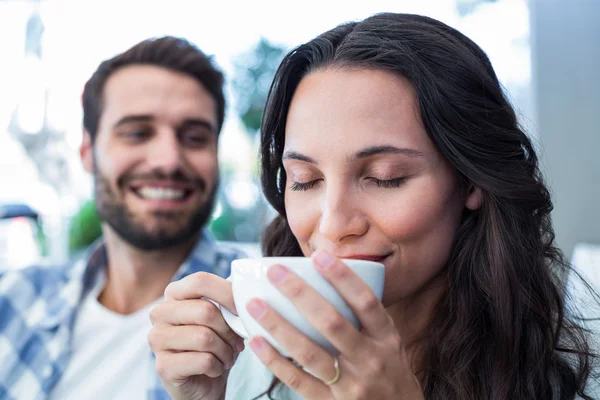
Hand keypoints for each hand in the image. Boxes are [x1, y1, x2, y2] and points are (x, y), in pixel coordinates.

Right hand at [148, 272, 244, 399]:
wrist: (203, 382)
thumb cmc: (215, 343)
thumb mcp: (224, 317)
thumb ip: (229, 301)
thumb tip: (246, 292)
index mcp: (174, 293)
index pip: (201, 281)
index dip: (227, 293)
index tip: (243, 310)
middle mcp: (160, 312)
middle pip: (205, 311)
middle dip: (229, 330)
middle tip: (236, 342)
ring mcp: (157, 339)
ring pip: (205, 337)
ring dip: (225, 351)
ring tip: (227, 356)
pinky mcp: (162, 365)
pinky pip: (203, 360)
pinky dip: (217, 366)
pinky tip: (215, 368)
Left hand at [245, 250, 423, 399]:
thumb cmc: (390, 373)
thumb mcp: (390, 344)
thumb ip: (366, 318)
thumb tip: (330, 279)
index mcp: (387, 339)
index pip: (366, 302)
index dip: (343, 278)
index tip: (319, 256)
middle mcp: (370, 359)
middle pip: (332, 322)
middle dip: (300, 294)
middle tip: (275, 272)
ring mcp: (350, 384)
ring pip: (309, 352)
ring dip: (279, 326)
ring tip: (255, 304)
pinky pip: (298, 380)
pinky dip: (276, 360)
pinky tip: (257, 341)